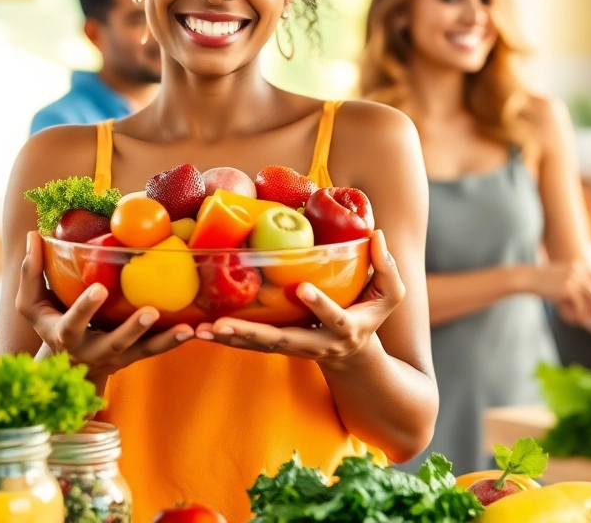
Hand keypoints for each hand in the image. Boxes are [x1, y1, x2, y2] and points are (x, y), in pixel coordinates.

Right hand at [16, 231, 193, 379]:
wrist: (67, 366)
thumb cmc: (50, 322)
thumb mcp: (32, 304)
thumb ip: (31, 272)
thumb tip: (32, 234)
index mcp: (64, 336)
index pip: (72, 324)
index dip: (84, 309)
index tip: (98, 289)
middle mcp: (92, 351)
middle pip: (114, 344)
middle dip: (131, 330)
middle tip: (150, 310)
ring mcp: (116, 357)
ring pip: (141, 351)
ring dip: (163, 340)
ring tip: (185, 328)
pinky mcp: (135, 357)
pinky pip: (156, 350)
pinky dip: (174, 340)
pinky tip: (194, 329)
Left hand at [194, 230, 405, 366]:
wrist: (354, 356)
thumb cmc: (371, 317)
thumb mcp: (389, 295)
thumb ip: (386, 266)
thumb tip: (377, 233)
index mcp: (346, 328)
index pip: (334, 316)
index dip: (320, 304)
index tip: (303, 289)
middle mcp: (318, 344)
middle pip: (282, 341)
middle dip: (252, 334)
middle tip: (221, 324)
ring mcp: (296, 348)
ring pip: (260, 346)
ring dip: (230, 339)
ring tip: (200, 331)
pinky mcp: (279, 348)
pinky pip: (250, 345)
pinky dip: (226, 339)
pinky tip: (201, 331)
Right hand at [527, 263, 590, 324]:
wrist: (528, 278)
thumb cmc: (544, 281)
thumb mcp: (562, 278)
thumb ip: (575, 285)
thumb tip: (587, 302)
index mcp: (580, 265)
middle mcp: (580, 270)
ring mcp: (574, 278)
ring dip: (589, 313)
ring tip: (581, 321)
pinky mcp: (568, 288)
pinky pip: (580, 305)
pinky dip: (577, 315)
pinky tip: (570, 319)